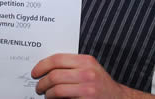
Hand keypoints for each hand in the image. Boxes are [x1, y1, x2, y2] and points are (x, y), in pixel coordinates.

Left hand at [32, 54, 154, 98]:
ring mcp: (88, 89)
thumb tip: (46, 68)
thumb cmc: (100, 83)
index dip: (42, 65)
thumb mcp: (89, 68)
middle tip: (38, 87)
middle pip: (54, 76)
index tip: (35, 72)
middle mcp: (87, 73)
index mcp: (86, 61)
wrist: (118, 98)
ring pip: (57, 90)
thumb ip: (71, 65)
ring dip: (47, 94)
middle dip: (42, 83)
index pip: (57, 59)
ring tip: (46, 95)